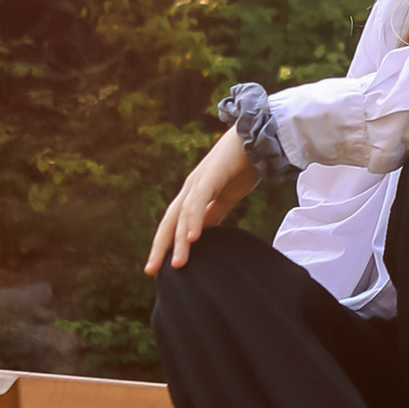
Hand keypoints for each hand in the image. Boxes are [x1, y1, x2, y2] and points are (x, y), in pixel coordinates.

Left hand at [145, 126, 257, 273]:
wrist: (257, 137)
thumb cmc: (243, 165)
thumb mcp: (226, 197)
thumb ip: (214, 213)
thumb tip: (204, 233)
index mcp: (193, 194)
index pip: (173, 223)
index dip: (165, 244)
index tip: (157, 267)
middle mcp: (190, 189)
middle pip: (170, 221)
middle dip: (160, 246)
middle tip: (151, 270)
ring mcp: (198, 182)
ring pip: (183, 216)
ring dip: (180, 241)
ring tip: (178, 263)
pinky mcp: (210, 177)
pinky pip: (199, 202)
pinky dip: (194, 220)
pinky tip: (193, 238)